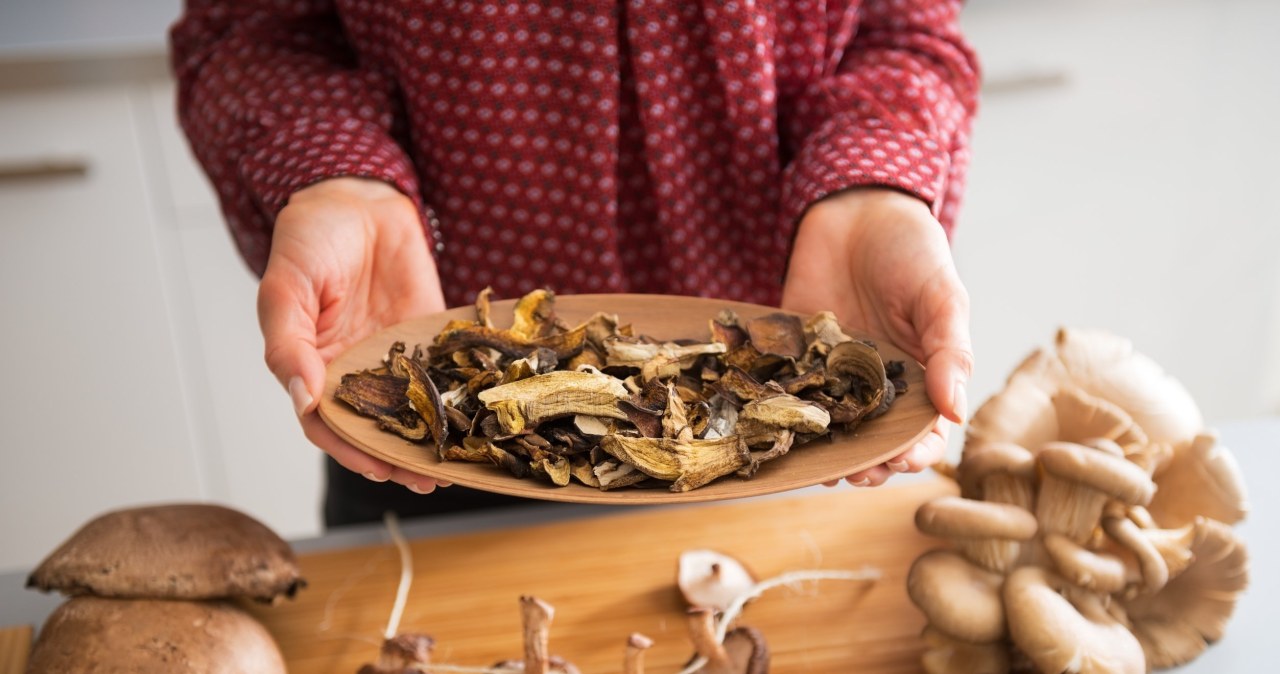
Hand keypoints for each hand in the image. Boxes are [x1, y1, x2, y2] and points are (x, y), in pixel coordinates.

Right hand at [259, 177, 447, 492]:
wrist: (356, 199)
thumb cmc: (308, 241)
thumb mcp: (285, 289)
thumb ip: (288, 344)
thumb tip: (303, 398)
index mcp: (312, 367)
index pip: (328, 424)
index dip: (351, 449)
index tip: (378, 467)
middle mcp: (354, 370)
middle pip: (375, 426)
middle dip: (400, 457)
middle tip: (428, 479)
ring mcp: (393, 356)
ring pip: (412, 408)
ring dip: (432, 437)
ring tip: (459, 464)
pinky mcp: (426, 336)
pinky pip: (443, 371)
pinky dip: (458, 396)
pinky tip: (479, 416)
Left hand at [781, 187, 971, 486]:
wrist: (855, 208)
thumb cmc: (912, 251)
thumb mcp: (942, 296)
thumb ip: (950, 351)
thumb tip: (956, 411)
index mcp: (922, 377)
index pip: (924, 432)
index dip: (916, 453)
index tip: (901, 460)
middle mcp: (877, 385)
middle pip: (875, 441)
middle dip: (868, 464)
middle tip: (856, 473)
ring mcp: (833, 374)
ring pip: (830, 429)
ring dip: (825, 453)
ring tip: (819, 468)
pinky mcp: (794, 357)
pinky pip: (789, 393)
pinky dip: (783, 414)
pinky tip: (778, 433)